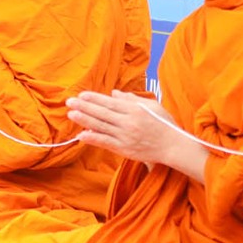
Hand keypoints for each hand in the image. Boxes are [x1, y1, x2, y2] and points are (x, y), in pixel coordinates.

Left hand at [68, 90, 183, 166]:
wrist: (173, 146)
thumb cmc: (164, 124)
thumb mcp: (151, 106)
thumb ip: (131, 99)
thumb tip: (114, 93)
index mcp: (135, 109)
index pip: (110, 103)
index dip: (94, 98)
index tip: (81, 95)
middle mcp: (128, 122)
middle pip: (102, 113)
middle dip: (85, 106)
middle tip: (69, 101)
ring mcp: (125, 136)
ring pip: (101, 126)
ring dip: (85, 120)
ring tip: (71, 114)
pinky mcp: (124, 149)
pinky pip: (106, 142)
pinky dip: (93, 138)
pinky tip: (81, 135)